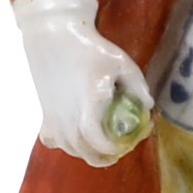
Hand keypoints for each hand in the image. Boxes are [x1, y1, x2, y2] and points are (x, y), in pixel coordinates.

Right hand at [14, 0, 150, 164]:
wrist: (53, 35)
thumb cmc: (90, 48)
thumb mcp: (122, 63)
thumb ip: (138, 87)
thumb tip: (147, 108)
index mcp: (89, 106)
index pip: (99, 143)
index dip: (114, 150)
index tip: (126, 144)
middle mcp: (68, 118)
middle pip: (86, 153)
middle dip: (105, 157)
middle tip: (119, 149)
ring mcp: (54, 118)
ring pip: (71, 149)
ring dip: (88, 152)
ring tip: (101, 143)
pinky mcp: (44, 113)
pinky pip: (53, 141)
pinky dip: (65, 144)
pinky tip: (74, 134)